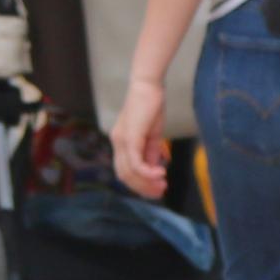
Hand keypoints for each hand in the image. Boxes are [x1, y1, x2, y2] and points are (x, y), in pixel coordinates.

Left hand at [110, 76, 169, 198]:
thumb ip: (152, 152)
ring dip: (146, 183)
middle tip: (161, 192)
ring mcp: (121, 141)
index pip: (125, 171)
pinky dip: (148, 172)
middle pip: (125, 176)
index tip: (157, 188)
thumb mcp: (153, 134)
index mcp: (121, 143)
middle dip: (143, 188)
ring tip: (163, 185)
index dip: (140, 183)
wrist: (149, 86)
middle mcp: (117, 143)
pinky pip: (136, 163)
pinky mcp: (129, 138)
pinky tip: (162, 173)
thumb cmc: (151, 107)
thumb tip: (155, 168)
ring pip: (129, 172)